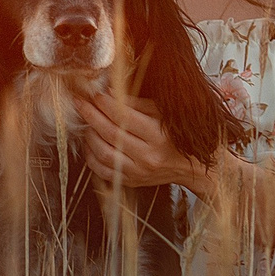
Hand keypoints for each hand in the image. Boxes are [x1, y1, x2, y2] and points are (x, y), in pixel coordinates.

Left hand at [73, 89, 216, 194]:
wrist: (194, 167)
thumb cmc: (178, 136)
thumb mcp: (165, 114)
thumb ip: (138, 104)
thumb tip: (111, 93)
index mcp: (159, 136)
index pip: (125, 117)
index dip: (107, 104)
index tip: (96, 94)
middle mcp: (149, 157)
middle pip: (111, 134)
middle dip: (91, 115)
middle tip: (80, 102)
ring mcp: (139, 172)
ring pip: (103, 153)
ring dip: (89, 135)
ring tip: (85, 121)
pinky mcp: (132, 182)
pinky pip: (103, 171)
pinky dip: (92, 156)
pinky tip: (90, 142)